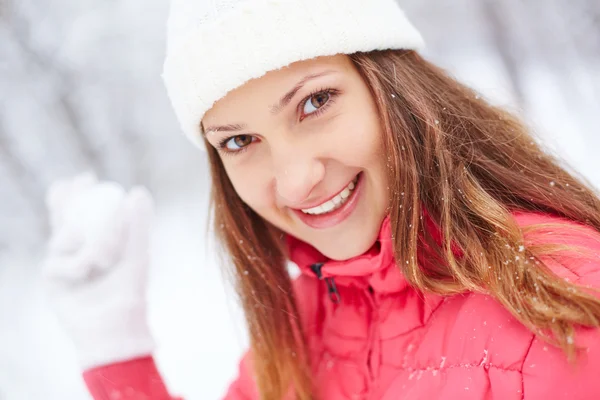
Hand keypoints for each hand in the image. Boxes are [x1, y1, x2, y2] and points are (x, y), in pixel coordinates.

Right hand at [42, 173, 155, 368]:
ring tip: (104, 259)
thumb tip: (137, 191)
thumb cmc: (130, 291)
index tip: (85, 178)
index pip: (83, 212)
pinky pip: (58, 260)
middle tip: (71, 184)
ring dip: (86, 242)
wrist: (117, 325)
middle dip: (64, 199)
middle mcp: (77, 250)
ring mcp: (62, 263)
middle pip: (63, 218)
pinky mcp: (52, 279)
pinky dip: (76, 264)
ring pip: (62, 236)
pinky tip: (88, 273)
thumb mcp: (138, 253)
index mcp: (97, 242)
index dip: (80, 194)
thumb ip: (138, 224)